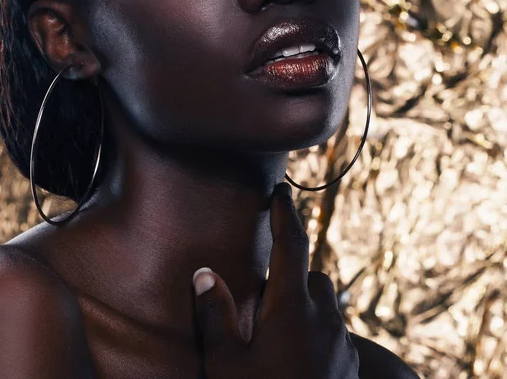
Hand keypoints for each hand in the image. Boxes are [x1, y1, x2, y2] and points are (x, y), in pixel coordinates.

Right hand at [192, 182, 359, 378]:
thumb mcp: (227, 365)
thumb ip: (215, 315)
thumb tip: (204, 274)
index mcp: (294, 307)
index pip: (292, 243)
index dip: (284, 212)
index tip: (280, 190)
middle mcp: (324, 318)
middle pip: (310, 274)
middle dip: (288, 271)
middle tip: (261, 287)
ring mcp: (340, 344)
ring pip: (323, 303)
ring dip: (301, 300)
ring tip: (274, 322)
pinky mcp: (348, 365)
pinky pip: (330, 330)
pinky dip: (313, 327)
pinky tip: (292, 353)